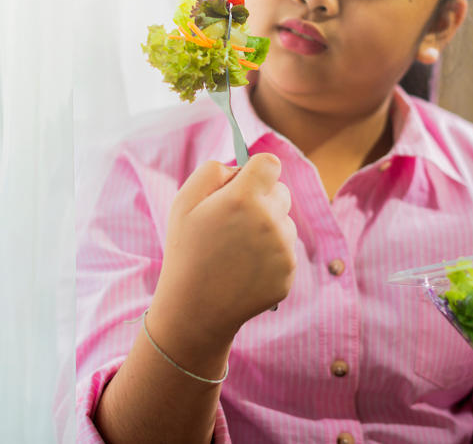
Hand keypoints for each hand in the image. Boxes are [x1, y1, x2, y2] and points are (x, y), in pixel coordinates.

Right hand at [152, 154, 296, 348]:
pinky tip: (245, 269)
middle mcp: (269, 221)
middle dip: (263, 199)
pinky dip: (271, 257)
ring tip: (238, 249)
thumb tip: (241, 168)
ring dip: (269, 229)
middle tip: (235, 220)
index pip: (270, 164)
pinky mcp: (288, 273)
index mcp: (244, 198)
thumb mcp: (184, 201)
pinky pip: (286, 252)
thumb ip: (213, 171)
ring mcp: (282, 250)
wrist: (194, 309)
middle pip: (282, 192)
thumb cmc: (186, 250)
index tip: (247, 182)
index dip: (257, 171)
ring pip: (285, 223)